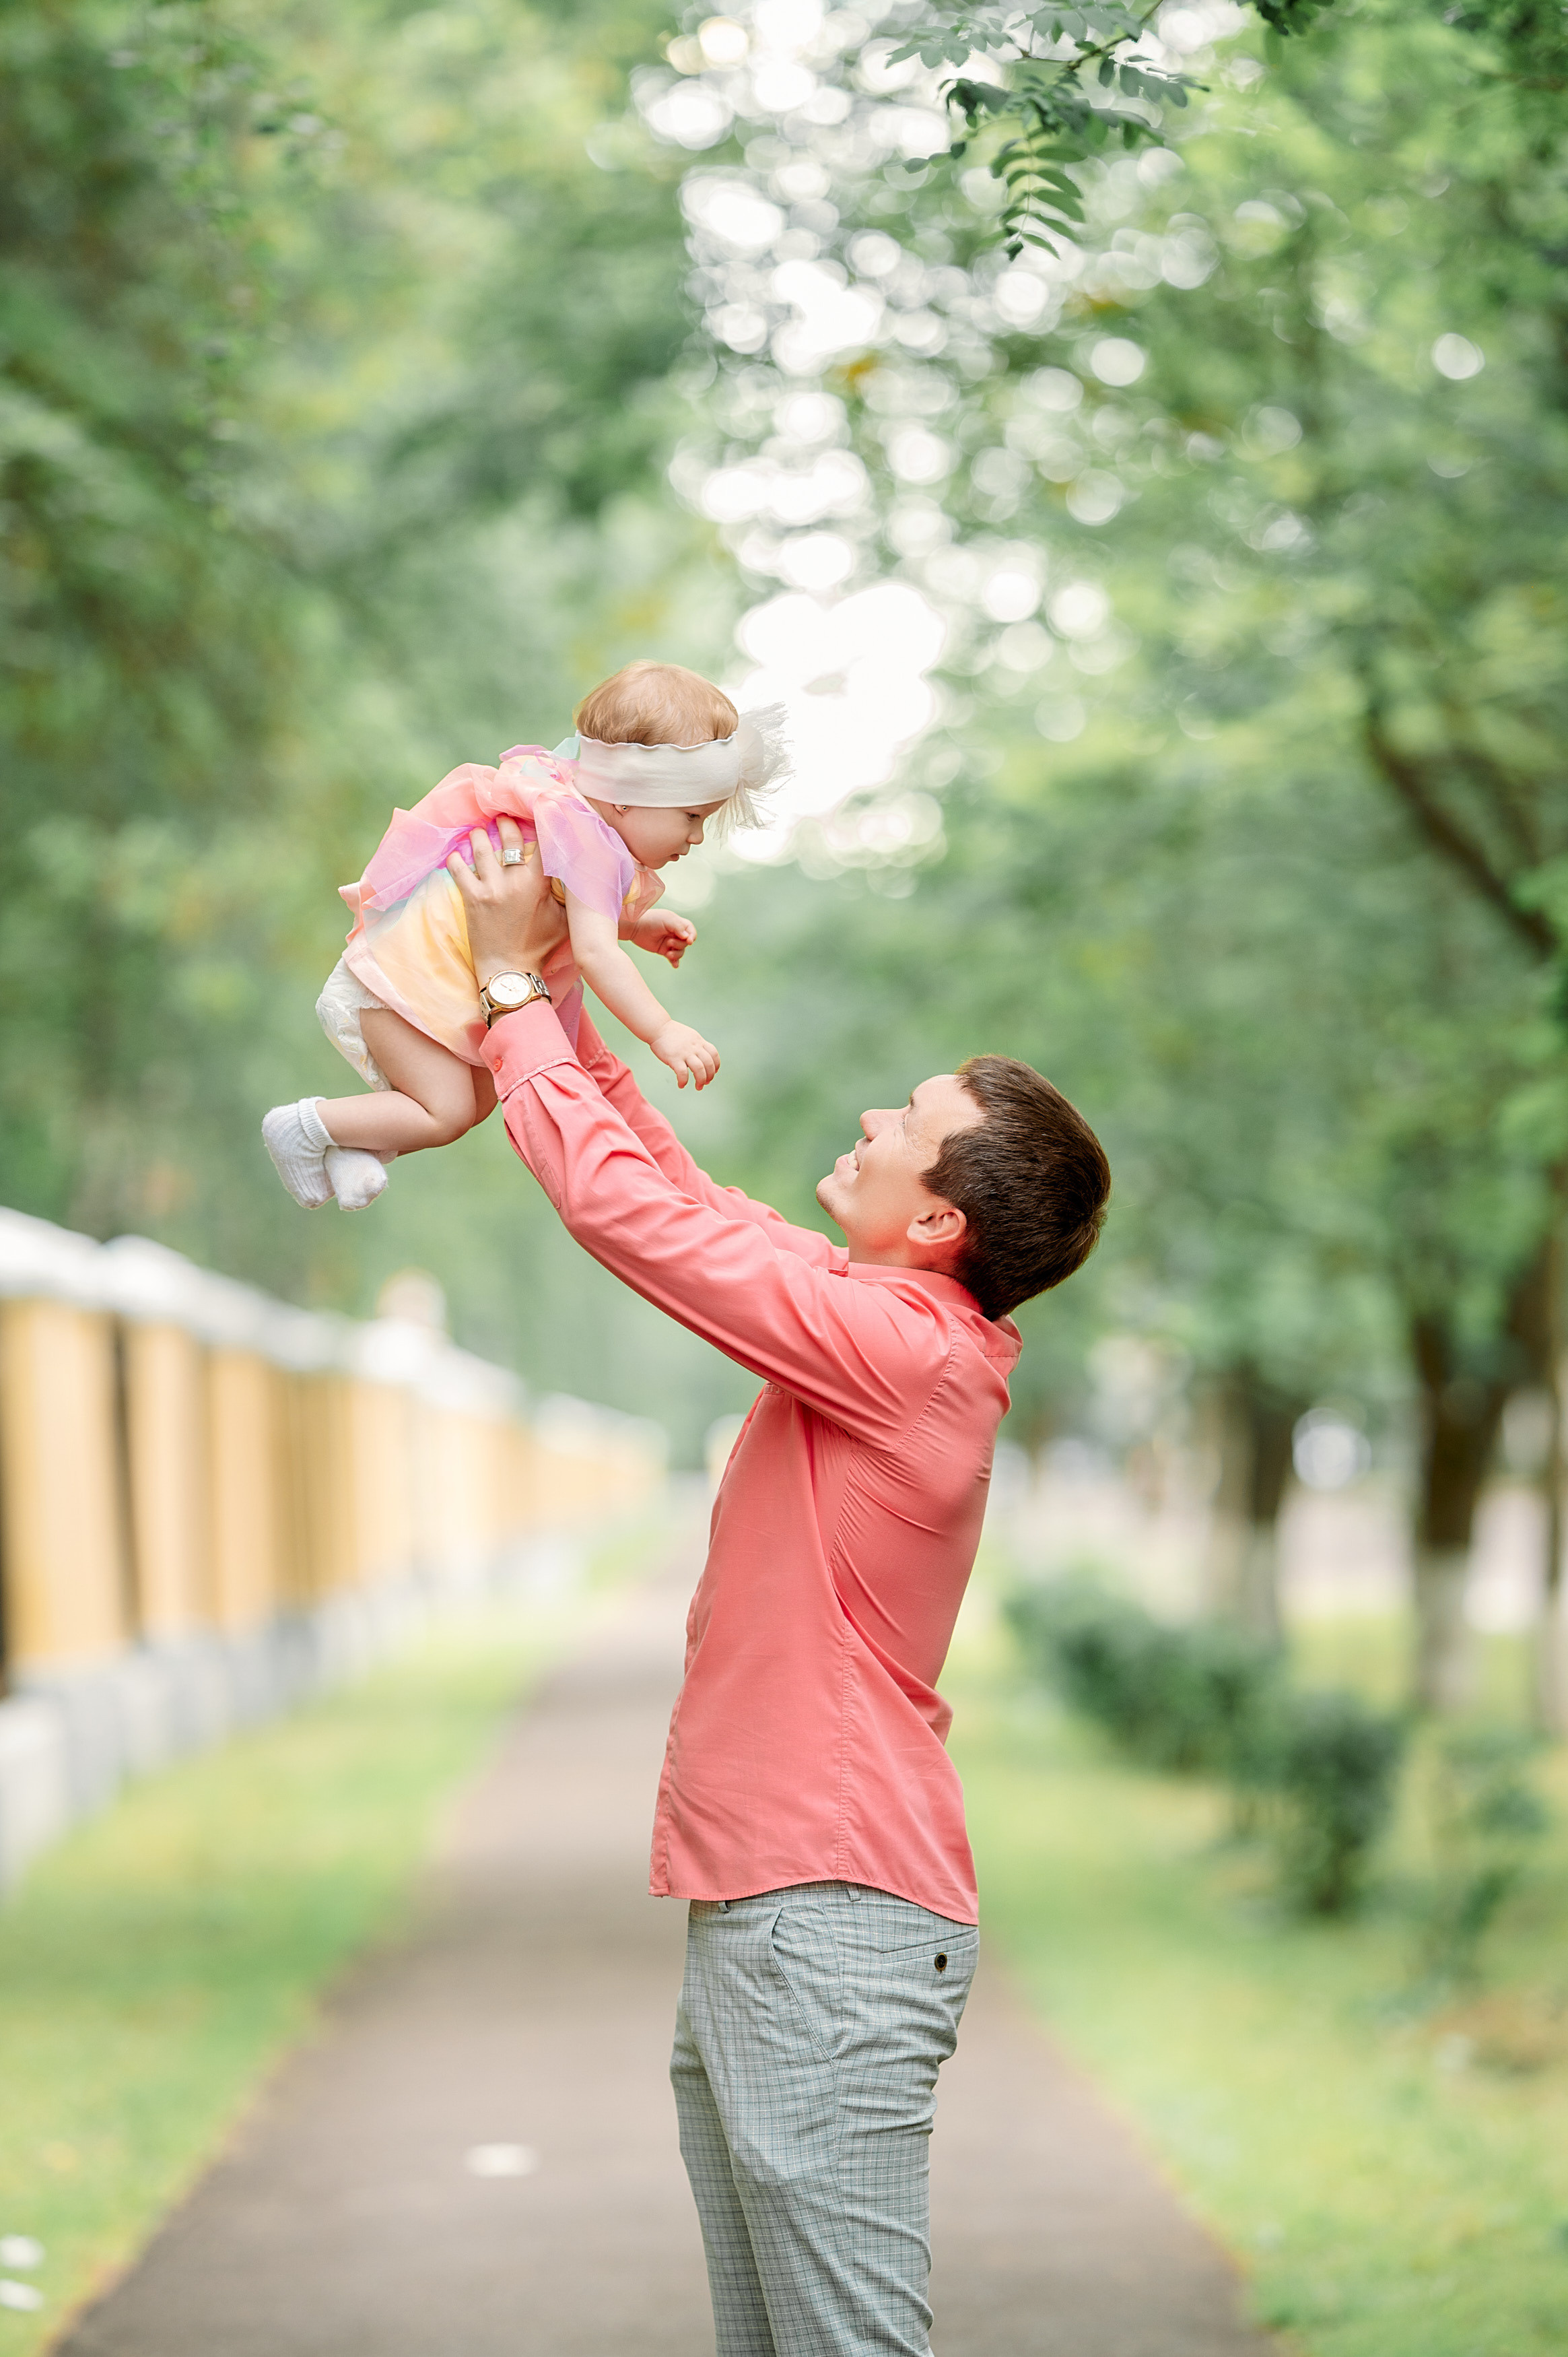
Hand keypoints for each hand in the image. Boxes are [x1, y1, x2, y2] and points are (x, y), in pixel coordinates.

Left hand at [446, 817, 566, 987]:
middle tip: (504, 814)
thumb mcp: (563, 920)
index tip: (541, 809)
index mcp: (537, 884)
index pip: (543, 844)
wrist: (509, 971)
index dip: (543, 823)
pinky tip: (455, 854)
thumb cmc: (539, 947)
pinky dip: (455, 860)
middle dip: (507, 823)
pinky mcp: (471, 898)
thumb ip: (568, 894)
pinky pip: (458, 870)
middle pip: (509, 840)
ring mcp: (490, 888)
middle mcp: (513, 881)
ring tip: (479, 829)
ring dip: (479, 836)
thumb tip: (576, 874)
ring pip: (481, 849)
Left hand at [631, 910, 697, 968]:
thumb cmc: (651, 920)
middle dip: (679, 945)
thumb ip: (679, 927)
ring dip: (676, 954)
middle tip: (668, 942)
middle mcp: (675, 933)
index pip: (690, 931)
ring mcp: (669, 943)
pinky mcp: (663, 950)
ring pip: (680, 952)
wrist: (636, 927)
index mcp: (678, 924)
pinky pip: (673, 958)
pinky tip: (675, 965)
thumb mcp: (667, 920)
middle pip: (686, 943)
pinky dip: (675, 962)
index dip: (692, 936)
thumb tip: (688, 938)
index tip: (689, 941)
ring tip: (668, 954)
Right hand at [651, 1018, 719, 1090]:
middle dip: (710, 1076)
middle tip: (705, 1083)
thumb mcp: (689, 1036)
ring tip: (698, 1087)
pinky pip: (683, 1073)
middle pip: (709, 1064)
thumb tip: (700, 1058)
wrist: (657, 1027)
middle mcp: (694, 1047)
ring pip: (699, 1069)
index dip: (716, 1065)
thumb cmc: (671, 1033)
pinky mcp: (674, 1058)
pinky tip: (681, 1085)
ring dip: (701, 1081)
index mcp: (699, 1041)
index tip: (713, 1072)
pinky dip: (683, 1081)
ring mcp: (685, 1052)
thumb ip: (696, 1045)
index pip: (714, 1054)